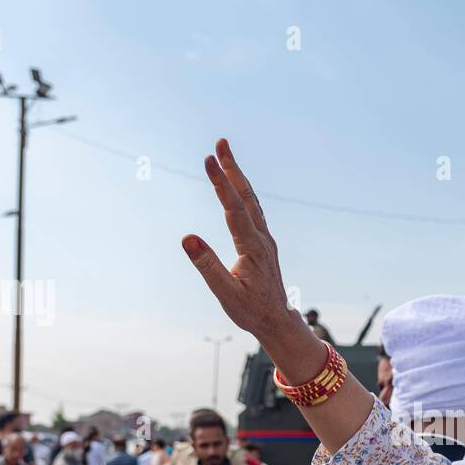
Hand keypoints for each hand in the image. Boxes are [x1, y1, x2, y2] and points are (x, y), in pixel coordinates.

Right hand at [182, 139, 292, 338]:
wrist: (277, 321)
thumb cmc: (251, 311)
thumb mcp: (225, 294)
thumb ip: (207, 266)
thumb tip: (187, 238)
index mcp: (252, 247)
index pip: (234, 208)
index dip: (220, 184)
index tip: (208, 160)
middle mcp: (261, 238)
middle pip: (246, 196)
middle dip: (232, 168)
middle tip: (220, 143)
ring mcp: (264, 239)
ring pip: (251, 201)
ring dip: (237, 177)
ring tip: (224, 155)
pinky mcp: (263, 243)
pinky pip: (252, 210)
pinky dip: (242, 193)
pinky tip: (235, 186)